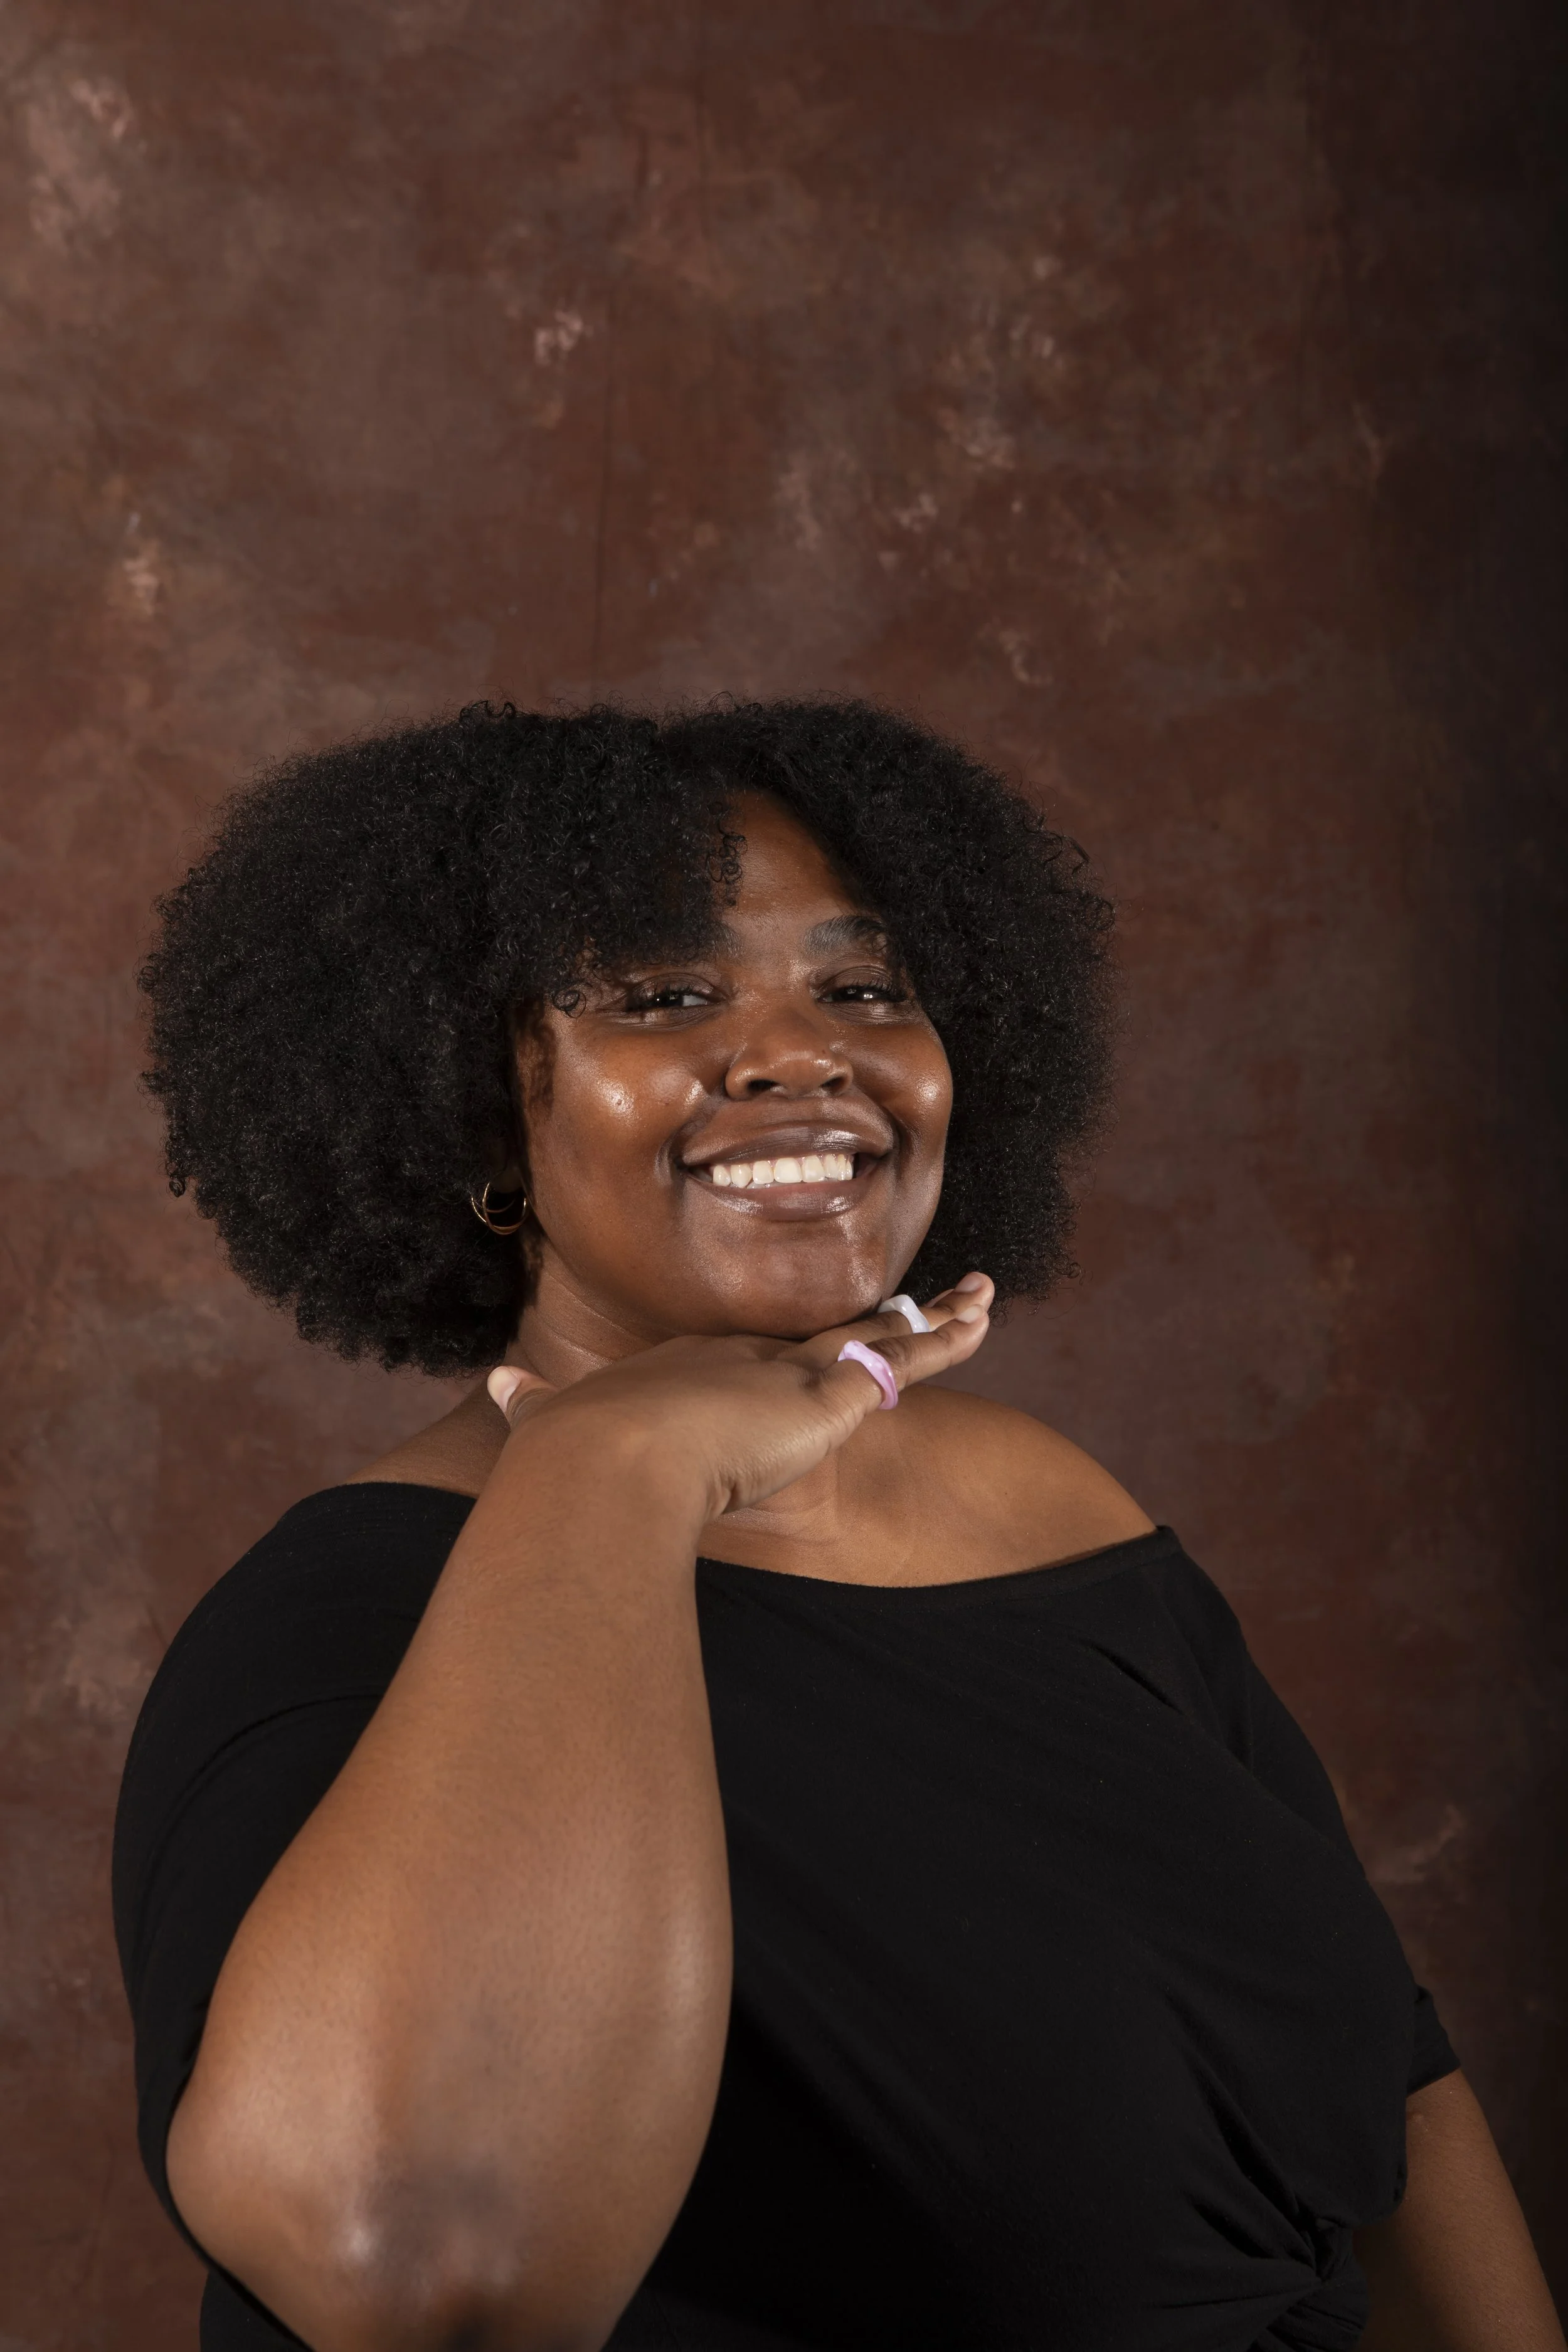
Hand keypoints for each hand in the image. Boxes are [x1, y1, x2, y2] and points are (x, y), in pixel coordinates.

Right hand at [487, 1276, 993, 1520]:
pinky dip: (944, 1339)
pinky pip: (904, 1360)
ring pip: (879, 1335)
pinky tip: (978, 1320)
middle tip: (920, 1304)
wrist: (604, 1465)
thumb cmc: (574, 1455)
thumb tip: (495, 1387)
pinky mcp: (827, 1399)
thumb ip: (532, 1408)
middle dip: (874, 1324)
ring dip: (933, 1320)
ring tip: (980, 1299)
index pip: (759, 1357)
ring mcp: (789, 1373)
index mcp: (692, 1366)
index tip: (815, 1353)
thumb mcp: (550, 1427)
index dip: (794, 1355)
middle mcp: (746, 1356)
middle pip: (828, 1334)